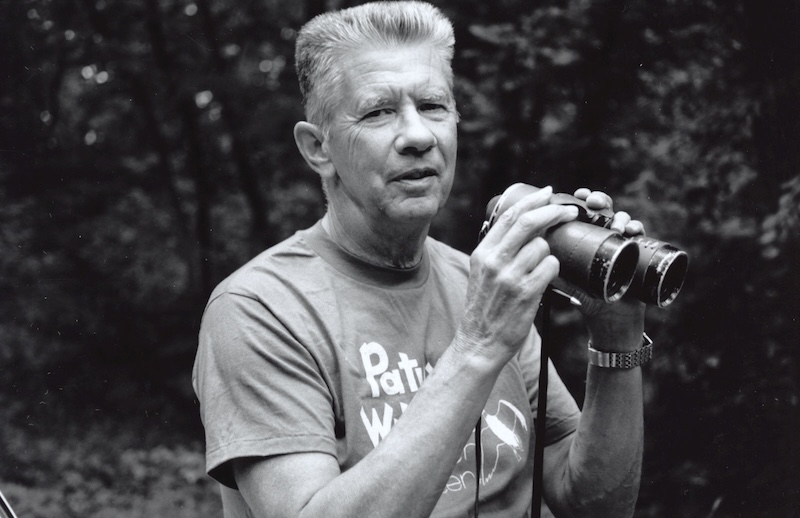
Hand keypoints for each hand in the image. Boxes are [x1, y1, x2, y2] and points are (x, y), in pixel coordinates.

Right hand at [458, 186, 578, 362]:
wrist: (480, 342)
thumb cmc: (485, 308)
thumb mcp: (482, 273)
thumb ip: (498, 250)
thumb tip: (527, 226)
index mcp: (483, 253)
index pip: (509, 215)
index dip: (532, 201)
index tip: (548, 193)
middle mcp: (494, 261)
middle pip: (529, 222)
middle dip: (553, 211)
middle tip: (570, 211)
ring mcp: (510, 276)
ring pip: (543, 246)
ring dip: (550, 253)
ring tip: (541, 269)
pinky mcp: (526, 293)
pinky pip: (551, 267)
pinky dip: (553, 270)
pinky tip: (544, 280)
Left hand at [552, 188, 645, 350]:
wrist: (610, 320)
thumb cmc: (588, 298)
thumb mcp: (567, 282)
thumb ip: (552, 271)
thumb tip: (530, 258)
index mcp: (586, 239)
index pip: (583, 212)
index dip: (580, 200)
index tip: (577, 195)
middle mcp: (604, 237)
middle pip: (603, 210)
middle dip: (599, 200)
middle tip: (592, 202)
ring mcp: (621, 244)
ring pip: (622, 219)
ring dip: (619, 215)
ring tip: (613, 222)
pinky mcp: (637, 254)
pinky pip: (640, 236)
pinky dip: (637, 229)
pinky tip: (632, 231)